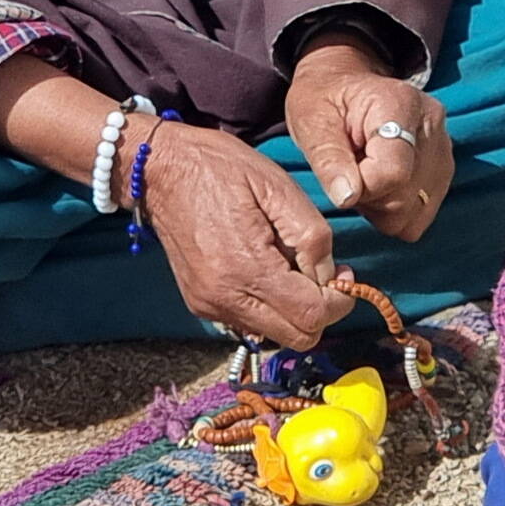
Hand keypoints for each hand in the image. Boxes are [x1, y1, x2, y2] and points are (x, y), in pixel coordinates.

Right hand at [138, 122, 355, 349]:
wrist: (160, 170)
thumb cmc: (220, 169)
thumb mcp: (279, 187)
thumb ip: (312, 236)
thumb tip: (329, 275)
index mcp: (247, 267)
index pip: (311, 315)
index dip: (339, 301)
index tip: (344, 276)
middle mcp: (225, 297)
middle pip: (297, 336)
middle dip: (321, 310)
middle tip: (325, 275)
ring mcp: (209, 304)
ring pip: (275, 334)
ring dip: (294, 310)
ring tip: (292, 267)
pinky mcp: (199, 303)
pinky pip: (250, 322)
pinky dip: (268, 306)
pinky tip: (266, 269)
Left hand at [283, 35, 452, 241]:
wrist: (344, 83)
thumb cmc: (324, 99)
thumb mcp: (312, 120)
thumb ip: (328, 158)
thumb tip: (346, 198)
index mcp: (399, 104)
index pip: (394, 172)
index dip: (361, 188)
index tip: (341, 174)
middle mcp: (432, 125)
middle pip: (405, 198)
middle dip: (369, 199)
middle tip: (349, 174)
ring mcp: (442, 149)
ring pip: (414, 212)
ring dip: (381, 207)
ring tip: (364, 176)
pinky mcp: (442, 170)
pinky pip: (420, 215)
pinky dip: (396, 210)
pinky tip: (379, 184)